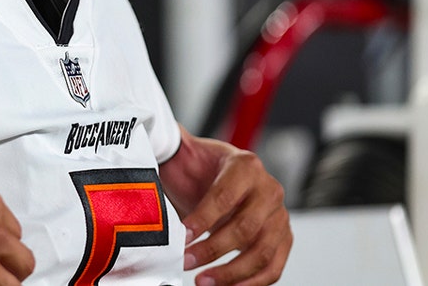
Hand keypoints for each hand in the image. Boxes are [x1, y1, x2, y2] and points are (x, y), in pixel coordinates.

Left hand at [181, 147, 291, 285]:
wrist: (219, 173)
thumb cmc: (201, 168)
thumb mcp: (186, 155)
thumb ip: (170, 154)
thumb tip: (144, 162)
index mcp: (245, 166)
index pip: (224, 196)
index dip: (202, 219)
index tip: (182, 237)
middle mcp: (269, 190)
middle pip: (245, 227)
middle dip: (213, 250)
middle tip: (186, 262)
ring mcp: (279, 216)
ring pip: (262, 251)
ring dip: (231, 272)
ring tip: (203, 281)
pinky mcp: (283, 238)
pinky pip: (273, 267)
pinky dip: (251, 282)